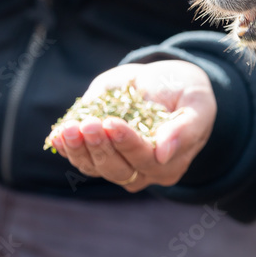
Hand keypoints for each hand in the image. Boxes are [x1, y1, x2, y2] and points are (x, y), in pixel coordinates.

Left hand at [46, 60, 216, 191]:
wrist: (169, 84)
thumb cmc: (187, 93)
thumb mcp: (197, 105)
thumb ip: (184, 129)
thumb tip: (162, 154)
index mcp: (171, 164)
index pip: (146, 159)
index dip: (127, 144)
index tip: (111, 122)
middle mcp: (144, 172)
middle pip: (118, 170)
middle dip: (100, 148)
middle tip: (89, 124)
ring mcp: (120, 165)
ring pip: (95, 169)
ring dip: (78, 150)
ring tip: (68, 129)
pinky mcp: (99, 154)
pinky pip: (81, 160)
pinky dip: (67, 149)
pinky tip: (58, 135)